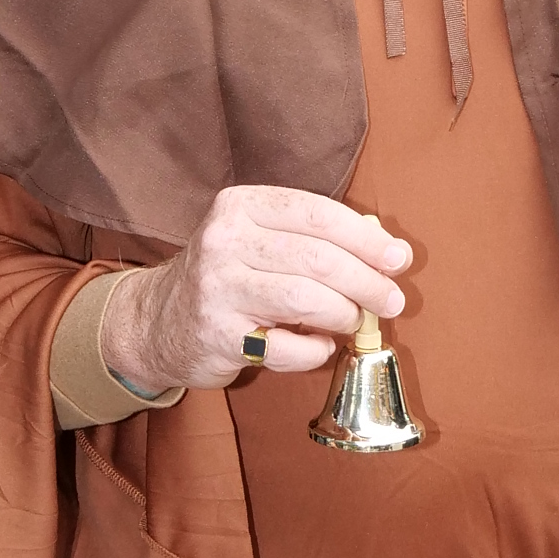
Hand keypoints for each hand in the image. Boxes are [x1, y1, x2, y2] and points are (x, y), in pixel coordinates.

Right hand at [101, 185, 411, 394]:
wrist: (159, 321)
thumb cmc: (230, 278)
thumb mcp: (259, 240)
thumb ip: (313, 239)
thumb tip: (389, 254)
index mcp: (240, 206)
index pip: (318, 214)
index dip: (367, 239)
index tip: (399, 259)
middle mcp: (224, 241)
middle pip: (318, 259)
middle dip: (368, 282)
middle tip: (393, 301)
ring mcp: (217, 288)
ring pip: (306, 300)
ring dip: (345, 315)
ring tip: (355, 322)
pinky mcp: (217, 335)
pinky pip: (288, 347)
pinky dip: (316, 351)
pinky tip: (318, 345)